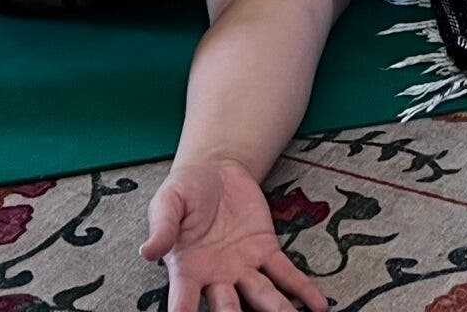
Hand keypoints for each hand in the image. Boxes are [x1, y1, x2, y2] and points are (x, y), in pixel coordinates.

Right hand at [142, 156, 326, 311]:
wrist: (214, 169)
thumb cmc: (184, 191)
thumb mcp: (168, 202)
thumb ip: (162, 227)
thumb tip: (148, 251)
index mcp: (186, 270)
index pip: (183, 301)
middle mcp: (216, 278)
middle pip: (227, 308)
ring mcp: (243, 267)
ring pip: (261, 297)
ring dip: (277, 311)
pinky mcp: (266, 251)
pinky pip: (286, 274)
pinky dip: (302, 290)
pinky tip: (318, 306)